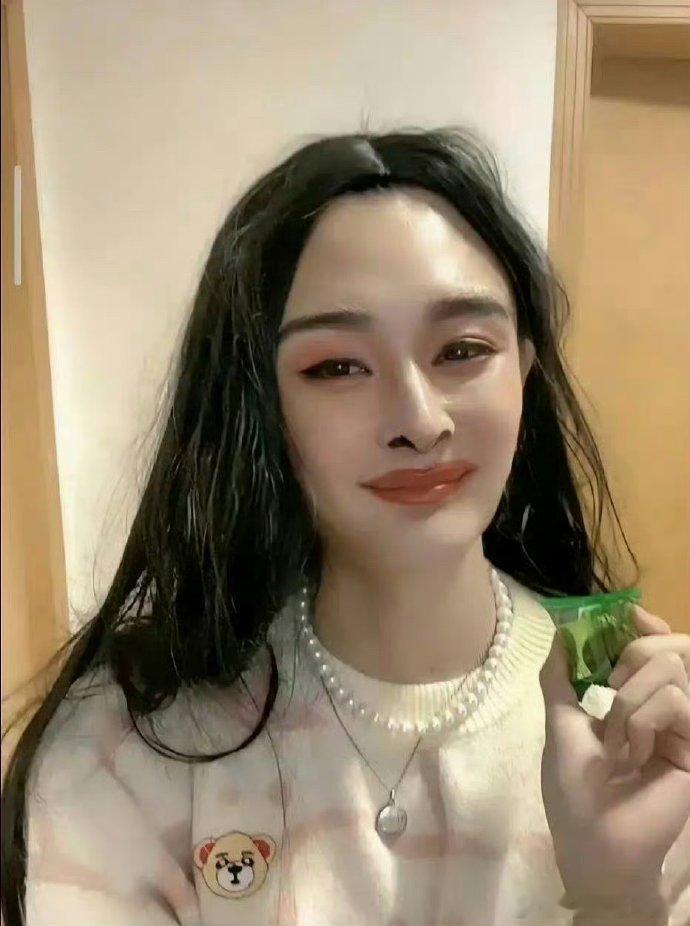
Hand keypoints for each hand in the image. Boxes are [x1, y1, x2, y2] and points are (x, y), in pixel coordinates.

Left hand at [539, 604, 689, 915]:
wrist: (595, 844)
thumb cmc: (574, 790)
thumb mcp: (561, 724)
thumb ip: (560, 678)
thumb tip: (560, 630)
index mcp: (632, 700)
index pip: (653, 647)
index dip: (644, 624)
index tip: (627, 614)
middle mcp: (663, 708)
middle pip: (666, 647)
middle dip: (631, 656)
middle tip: (610, 691)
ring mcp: (684, 728)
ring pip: (670, 669)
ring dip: (629, 701)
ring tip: (617, 741)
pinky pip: (677, 701)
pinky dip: (643, 721)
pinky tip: (636, 754)